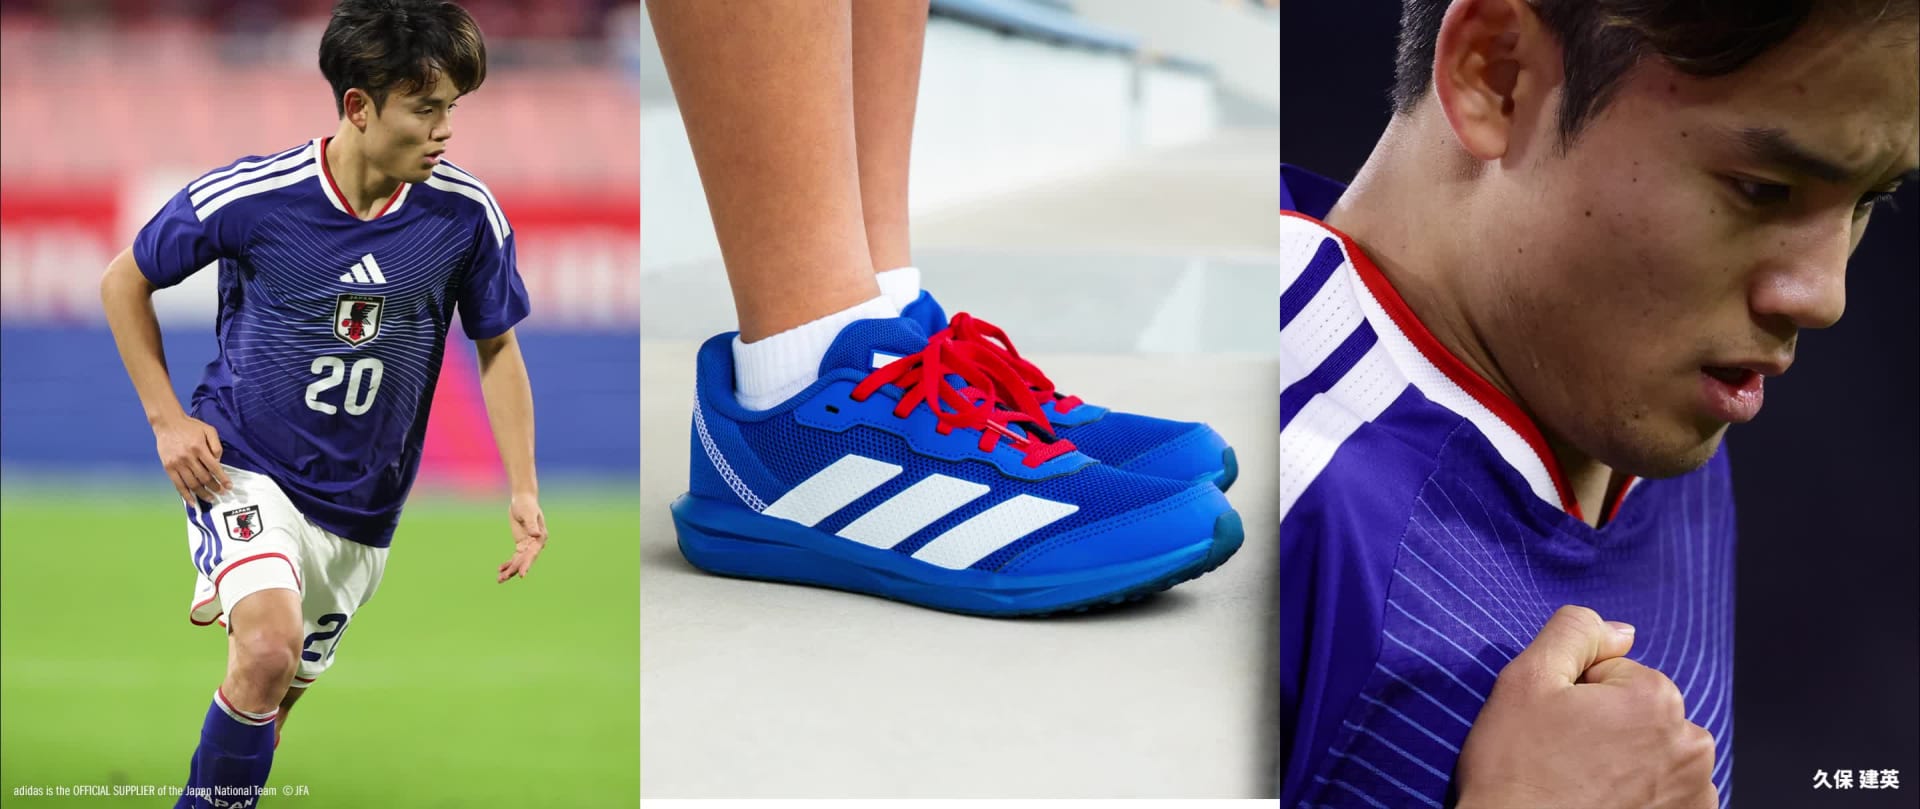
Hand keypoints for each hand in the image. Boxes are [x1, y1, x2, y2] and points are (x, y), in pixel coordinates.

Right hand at [154, 414, 229, 503]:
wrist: (168, 423)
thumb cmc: (191, 427)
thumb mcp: (209, 430)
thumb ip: (216, 445)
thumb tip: (219, 462)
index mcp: (199, 447)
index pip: (214, 468)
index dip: (223, 479)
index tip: (229, 487)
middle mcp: (188, 457)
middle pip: (204, 478)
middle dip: (215, 487)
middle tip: (222, 493)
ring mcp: (177, 463)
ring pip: (192, 484)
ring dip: (203, 494)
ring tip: (211, 498)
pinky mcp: (168, 467)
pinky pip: (178, 485)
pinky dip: (186, 495)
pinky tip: (193, 502)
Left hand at [496, 493, 546, 582]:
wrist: (523, 500)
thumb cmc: (527, 505)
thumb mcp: (528, 514)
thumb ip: (531, 525)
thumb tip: (536, 535)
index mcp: (540, 538)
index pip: (533, 554)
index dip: (527, 565)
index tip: (521, 575)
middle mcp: (535, 544)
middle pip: (524, 560)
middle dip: (514, 570)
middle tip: (502, 579)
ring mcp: (528, 545)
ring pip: (519, 561)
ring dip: (510, 570)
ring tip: (499, 580)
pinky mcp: (520, 544)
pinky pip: (515, 557)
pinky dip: (508, 563)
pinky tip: (500, 569)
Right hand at [1456, 605, 1716, 808]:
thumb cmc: (1515, 771)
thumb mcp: (1525, 680)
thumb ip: (1574, 633)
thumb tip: (1620, 631)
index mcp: (1655, 698)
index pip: (1614, 673)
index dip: (1576, 696)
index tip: (1555, 728)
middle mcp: (1690, 744)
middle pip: (1640, 712)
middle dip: (1606, 726)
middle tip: (1564, 757)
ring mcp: (1696, 792)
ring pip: (1653, 752)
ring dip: (1625, 761)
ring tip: (1581, 785)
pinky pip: (1667, 792)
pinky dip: (1641, 796)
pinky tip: (1605, 804)